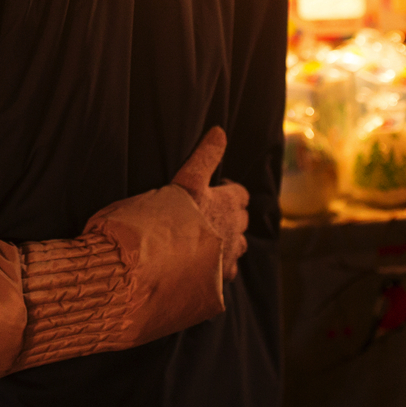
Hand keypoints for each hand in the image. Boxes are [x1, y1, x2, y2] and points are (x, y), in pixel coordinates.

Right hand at [170, 127, 248, 282]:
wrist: (163, 258)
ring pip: (239, 244)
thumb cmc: (173, 215)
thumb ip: (205, 155)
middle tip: (211, 211)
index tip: (216, 189)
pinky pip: (229, 269)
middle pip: (242, 219)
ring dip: (230, 239)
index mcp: (226, 204)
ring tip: (210, 237)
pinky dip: (223, 264)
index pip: (240, 193)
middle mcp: (232, 229)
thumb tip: (220, 130)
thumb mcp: (187, 178)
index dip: (230, 190)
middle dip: (233, 214)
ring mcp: (228, 254)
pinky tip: (209, 264)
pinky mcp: (220, 276)